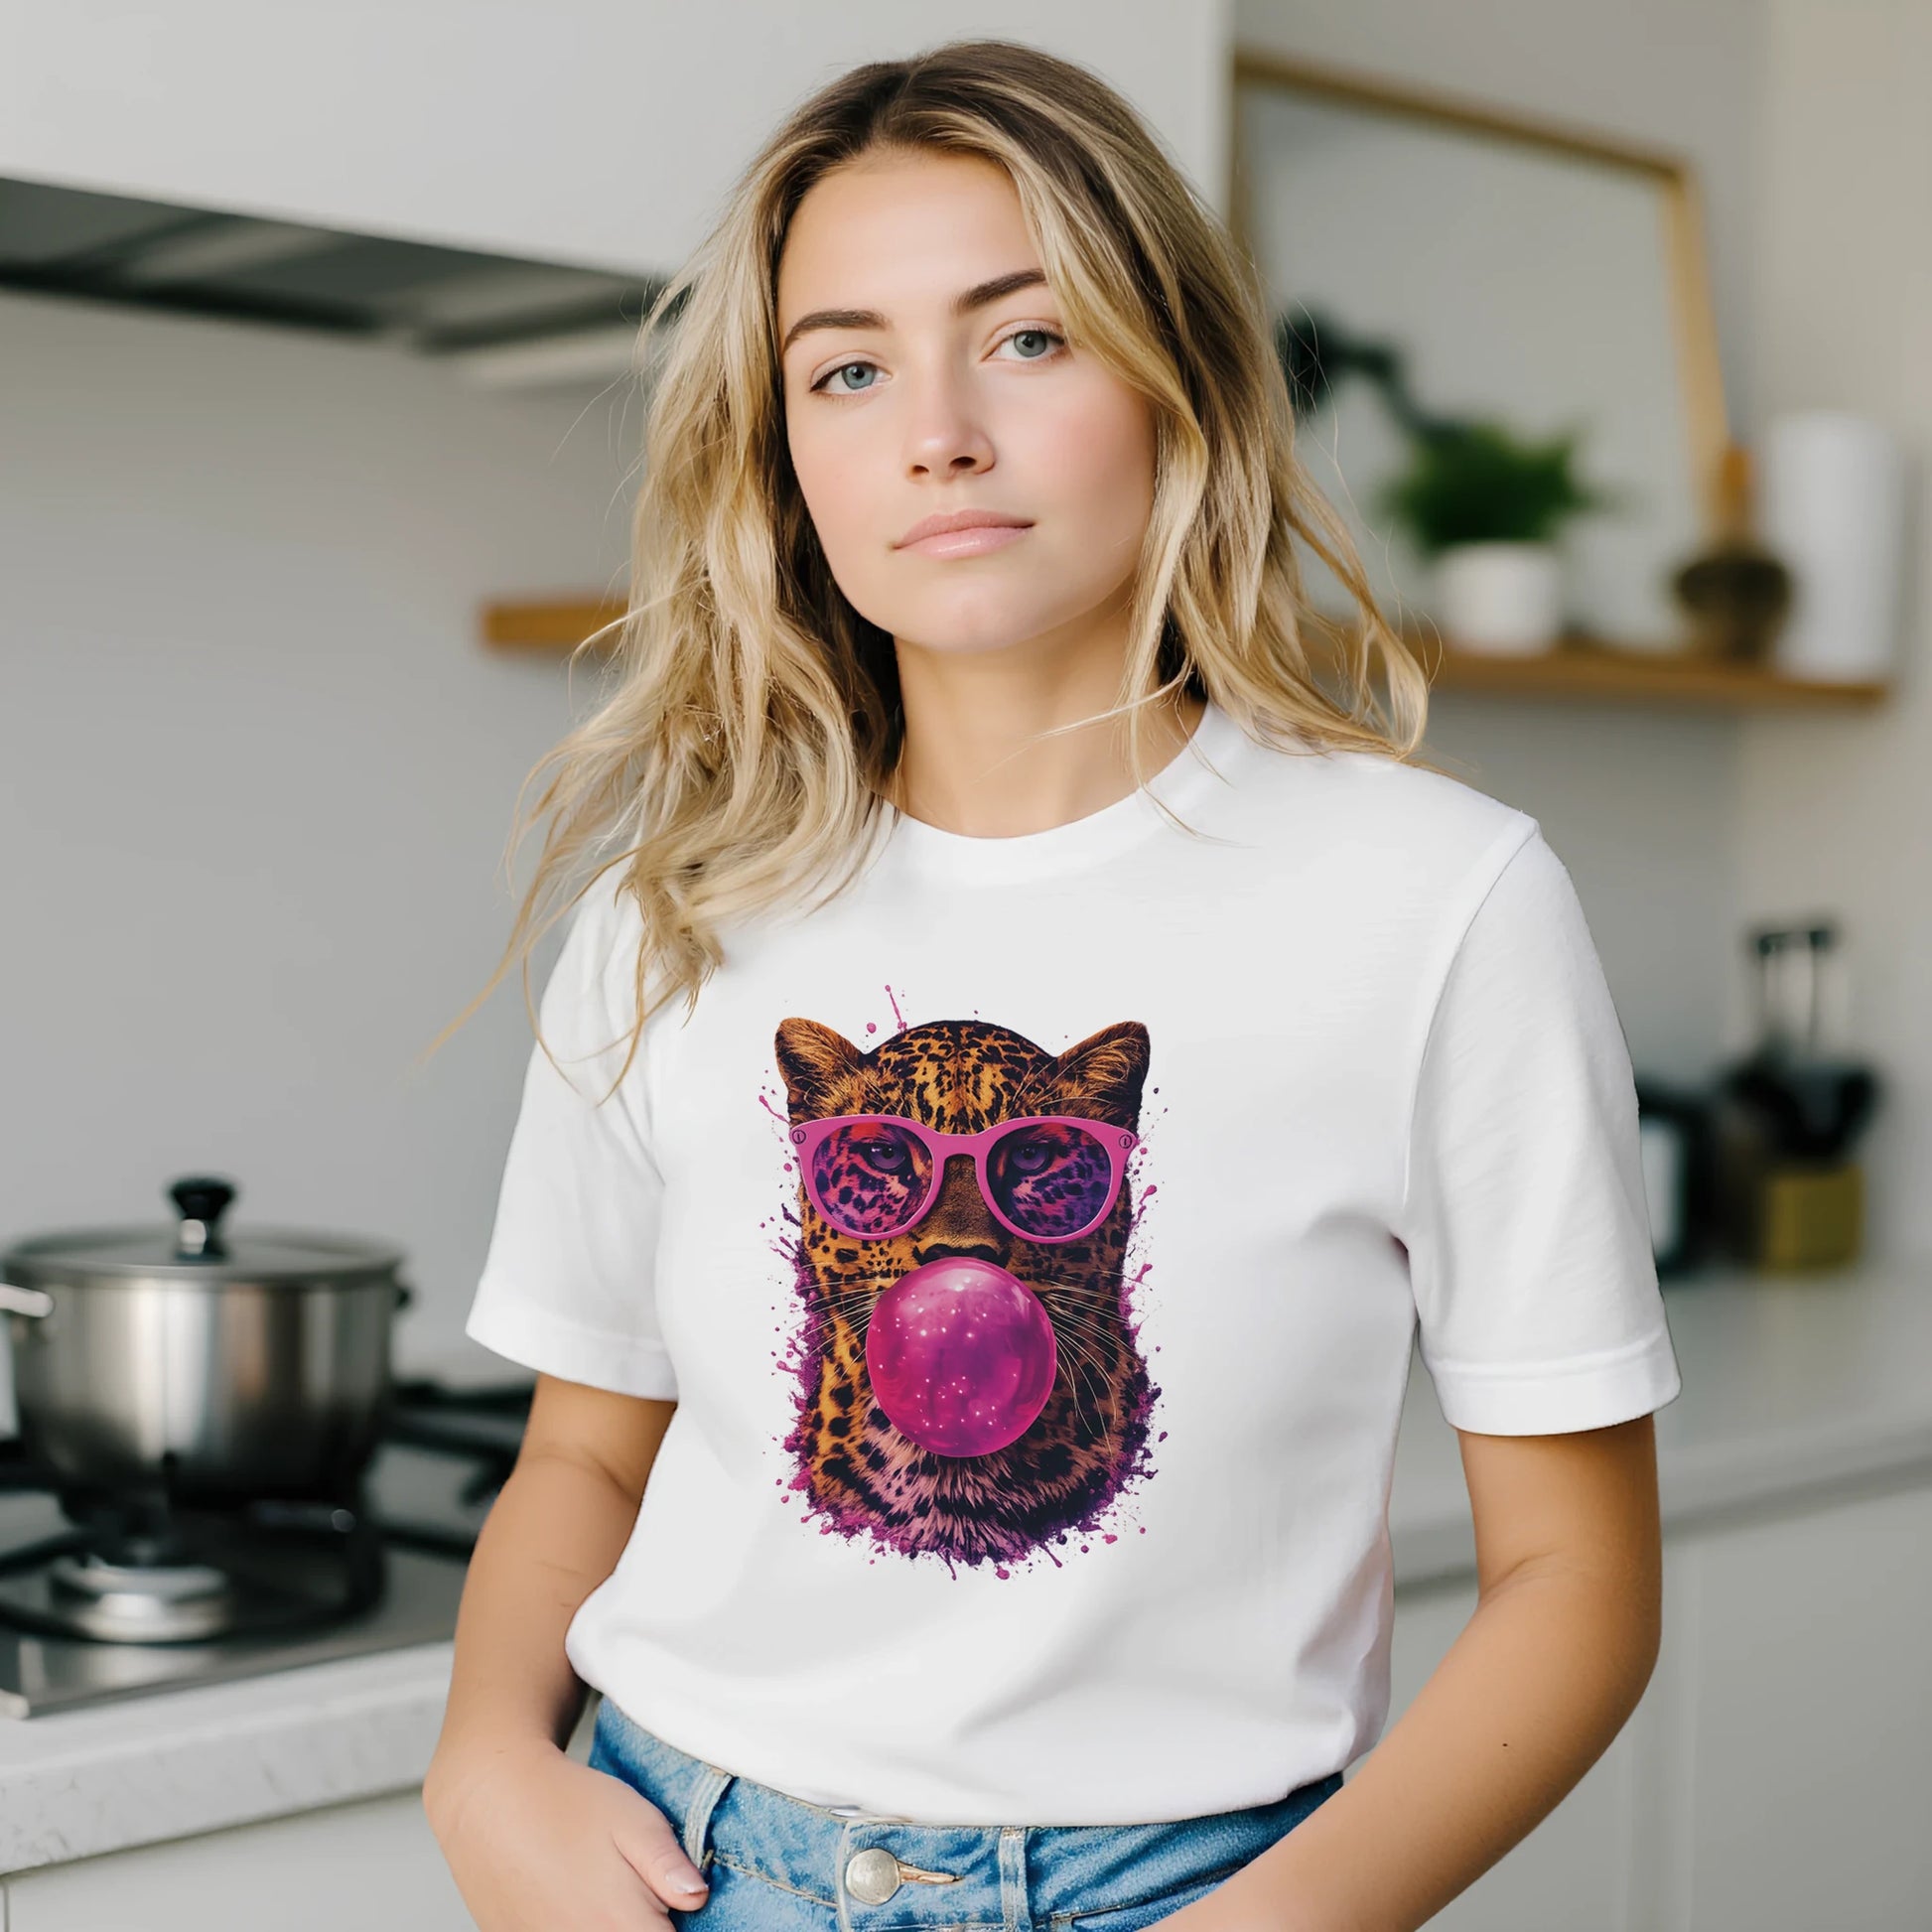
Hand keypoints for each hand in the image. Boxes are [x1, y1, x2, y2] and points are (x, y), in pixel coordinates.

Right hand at [424, 1736, 710, 1931]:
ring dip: (612, 1925)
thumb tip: (698, 1898)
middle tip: (638, 1890)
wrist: (489, 1799)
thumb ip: (669, 1866)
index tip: (671, 1901)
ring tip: (603, 1889)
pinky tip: (573, 1898)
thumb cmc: (565, 1802)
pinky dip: (576, 1924)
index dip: (677, 1924)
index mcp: (621, 1926)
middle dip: (647, 1924)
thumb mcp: (634, 1818)